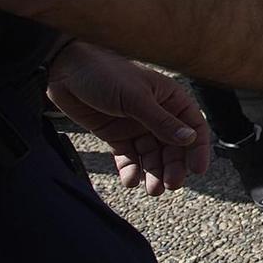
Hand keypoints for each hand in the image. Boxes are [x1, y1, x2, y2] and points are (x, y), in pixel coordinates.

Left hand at [46, 41, 210, 195]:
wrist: (65, 71)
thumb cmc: (104, 73)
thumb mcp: (135, 98)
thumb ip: (162, 121)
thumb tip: (189, 138)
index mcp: (169, 98)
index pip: (193, 126)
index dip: (198, 148)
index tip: (197, 169)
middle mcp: (157, 114)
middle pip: (173, 146)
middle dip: (173, 166)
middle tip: (171, 184)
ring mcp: (136, 126)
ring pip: (152, 155)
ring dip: (154, 172)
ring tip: (152, 190)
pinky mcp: (116, 135)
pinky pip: (129, 157)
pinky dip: (131, 169)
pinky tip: (131, 180)